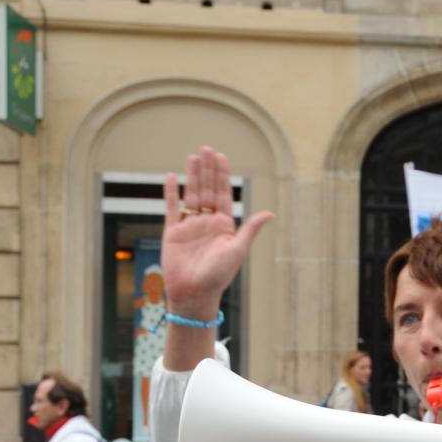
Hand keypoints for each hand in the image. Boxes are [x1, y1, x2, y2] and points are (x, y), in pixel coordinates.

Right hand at [161, 146, 273, 317]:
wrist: (194, 292)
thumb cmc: (219, 274)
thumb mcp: (237, 249)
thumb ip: (250, 229)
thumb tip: (270, 213)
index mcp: (224, 225)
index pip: (224, 194)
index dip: (222, 175)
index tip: (220, 156)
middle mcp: (208, 223)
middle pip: (208, 190)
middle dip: (208, 169)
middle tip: (207, 148)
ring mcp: (190, 226)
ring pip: (191, 195)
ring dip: (192, 176)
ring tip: (193, 157)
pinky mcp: (173, 232)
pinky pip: (172, 208)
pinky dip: (171, 192)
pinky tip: (171, 177)